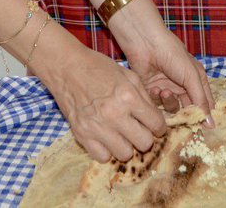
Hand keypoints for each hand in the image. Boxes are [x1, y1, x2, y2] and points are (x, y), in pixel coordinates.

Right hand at [35, 29, 166, 161]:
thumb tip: (155, 118)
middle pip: (144, 143)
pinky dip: (106, 150)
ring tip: (121, 134)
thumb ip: (144, 97)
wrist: (66, 68)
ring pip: (124, 154)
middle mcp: (114, 114)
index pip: (156, 124)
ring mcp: (97, 127)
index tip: (154, 125)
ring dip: (126, 146)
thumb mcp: (127, 75)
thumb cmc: (98, 68)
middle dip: (145, 137)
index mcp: (128, 96)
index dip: (159, 126)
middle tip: (138, 130)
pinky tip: (106, 138)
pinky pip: (102, 157)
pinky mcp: (81, 134)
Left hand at [108, 0, 214, 120]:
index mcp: (197, 80)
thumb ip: (200, 101)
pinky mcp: (151, 91)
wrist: (146, 44)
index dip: (204, 116)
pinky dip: (156, 98)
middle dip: (184, 114)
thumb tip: (211, 125)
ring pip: (172, 108)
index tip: (203, 130)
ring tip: (164, 92)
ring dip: (169, 103)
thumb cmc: (173, 55)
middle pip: (188, 109)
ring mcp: (167, 89)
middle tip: (182, 120)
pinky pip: (156, 104)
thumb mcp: (191, 77)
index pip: (205, 104)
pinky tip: (155, 88)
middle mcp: (183, 87)